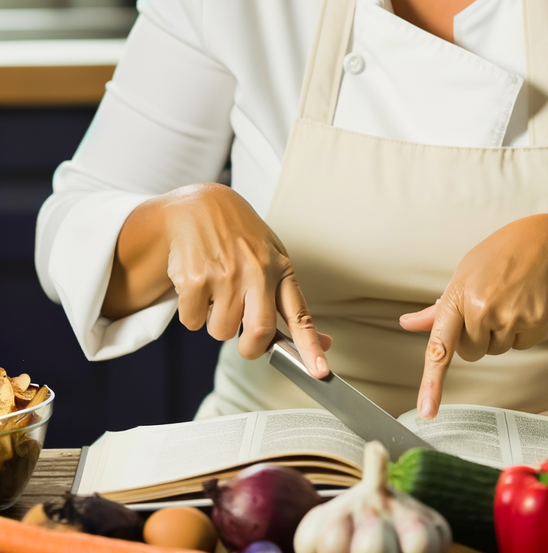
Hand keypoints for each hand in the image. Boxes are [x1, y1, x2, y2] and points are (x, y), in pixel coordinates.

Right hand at [104, 182, 330, 376]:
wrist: (200, 205)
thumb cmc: (241, 238)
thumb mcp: (273, 259)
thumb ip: (292, 303)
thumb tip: (323, 343)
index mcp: (280, 268)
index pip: (300, 314)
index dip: (310, 346)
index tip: (320, 372)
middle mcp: (256, 271)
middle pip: (258, 334)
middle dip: (250, 349)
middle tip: (244, 341)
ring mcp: (225, 275)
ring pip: (221, 332)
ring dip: (217, 322)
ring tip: (218, 291)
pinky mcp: (195, 279)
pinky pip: (193, 322)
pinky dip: (193, 313)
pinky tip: (199, 286)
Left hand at [399, 214, 547, 417]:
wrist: (544, 243)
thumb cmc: (498, 258)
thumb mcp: (464, 275)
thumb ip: (437, 309)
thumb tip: (405, 323)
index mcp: (457, 295)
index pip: (440, 346)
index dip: (432, 381)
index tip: (427, 411)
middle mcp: (481, 307)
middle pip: (471, 353)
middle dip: (478, 336)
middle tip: (491, 303)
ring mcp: (509, 315)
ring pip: (496, 350)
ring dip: (501, 332)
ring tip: (509, 298)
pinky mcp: (534, 321)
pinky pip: (520, 345)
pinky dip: (523, 330)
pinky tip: (526, 303)